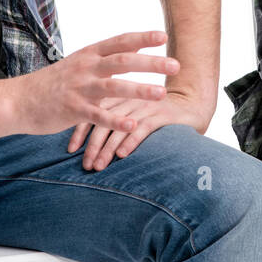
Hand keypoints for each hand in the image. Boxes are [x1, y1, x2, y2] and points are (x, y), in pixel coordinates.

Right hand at [11, 30, 179, 136]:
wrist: (17, 100)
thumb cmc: (52, 84)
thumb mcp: (78, 64)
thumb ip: (102, 59)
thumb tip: (131, 51)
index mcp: (89, 54)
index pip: (120, 41)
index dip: (142, 38)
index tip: (164, 36)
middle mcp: (86, 67)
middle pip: (123, 60)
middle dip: (151, 62)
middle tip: (175, 65)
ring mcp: (79, 88)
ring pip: (113, 86)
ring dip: (139, 89)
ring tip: (161, 94)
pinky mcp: (72, 110)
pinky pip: (98, 116)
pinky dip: (116, 120)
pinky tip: (133, 125)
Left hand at [69, 90, 211, 170]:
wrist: (191, 104)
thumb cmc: (155, 113)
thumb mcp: (131, 113)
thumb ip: (112, 120)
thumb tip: (87, 144)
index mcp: (118, 95)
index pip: (92, 111)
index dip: (79, 130)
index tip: (70, 149)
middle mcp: (129, 99)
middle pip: (103, 120)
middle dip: (92, 145)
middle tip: (86, 165)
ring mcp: (145, 106)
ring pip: (120, 127)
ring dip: (108, 149)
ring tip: (99, 166)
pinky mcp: (162, 114)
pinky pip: (143, 128)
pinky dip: (131, 141)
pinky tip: (122, 156)